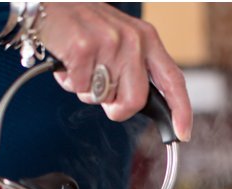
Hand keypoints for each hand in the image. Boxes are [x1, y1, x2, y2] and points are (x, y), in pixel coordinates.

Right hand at [36, 2, 191, 139]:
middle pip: (134, 102)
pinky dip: (67, 81)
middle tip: (99, 91)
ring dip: (86, 90)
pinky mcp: (83, 48)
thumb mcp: (118, 41)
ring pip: (101, 98)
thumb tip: (135, 104)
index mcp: (147, 39)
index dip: (181, 109)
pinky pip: (77, 88)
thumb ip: (133, 68)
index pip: (172, 79)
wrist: (48, 5)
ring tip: (80, 65)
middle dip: (114, 108)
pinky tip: (67, 61)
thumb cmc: (82, 27)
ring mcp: (109, 43)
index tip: (183, 133)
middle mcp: (133, 40)